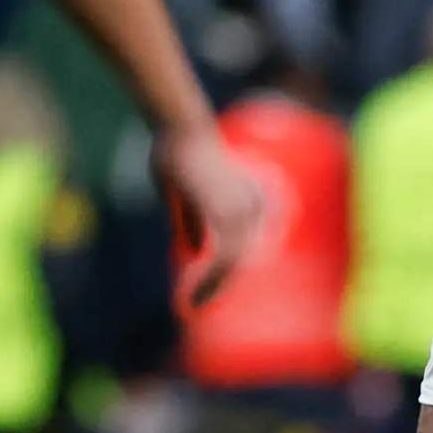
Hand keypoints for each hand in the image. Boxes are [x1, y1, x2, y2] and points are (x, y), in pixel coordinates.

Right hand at [154, 119, 264, 307]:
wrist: (181, 128)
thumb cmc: (181, 152)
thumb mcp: (186, 193)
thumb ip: (195, 220)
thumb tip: (195, 250)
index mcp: (249, 200)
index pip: (243, 247)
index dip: (225, 272)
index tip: (204, 292)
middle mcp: (252, 207)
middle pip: (240, 259)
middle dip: (220, 285)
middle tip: (198, 304)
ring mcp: (241, 212)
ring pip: (232, 263)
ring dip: (213, 287)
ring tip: (195, 304)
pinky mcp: (226, 216)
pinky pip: (223, 259)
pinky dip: (210, 281)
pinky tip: (194, 295)